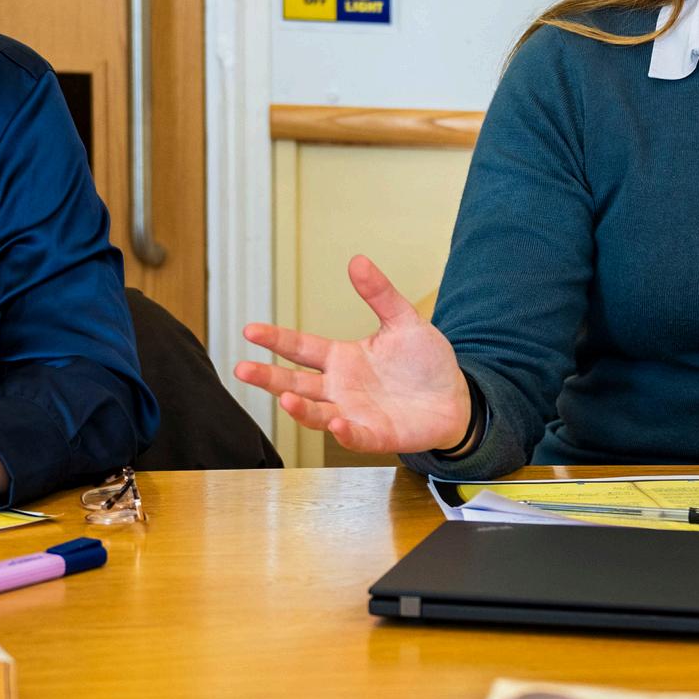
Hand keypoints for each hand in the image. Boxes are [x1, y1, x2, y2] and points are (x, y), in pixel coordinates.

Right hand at [237, 256, 474, 454]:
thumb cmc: (425, 364)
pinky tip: (337, 424)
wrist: (456, 397)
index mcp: (342, 359)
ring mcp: (355, 413)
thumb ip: (380, 294)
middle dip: (268, 378)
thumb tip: (357, 261)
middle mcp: (340, 388)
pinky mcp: (376, 435)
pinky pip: (356, 436)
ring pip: (317, 414)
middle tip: (242, 369)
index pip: (301, 348)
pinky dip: (345, 433)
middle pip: (296, 383)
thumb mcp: (404, 321)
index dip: (276, 340)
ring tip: (285, 398)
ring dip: (300, 409)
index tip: (250, 331)